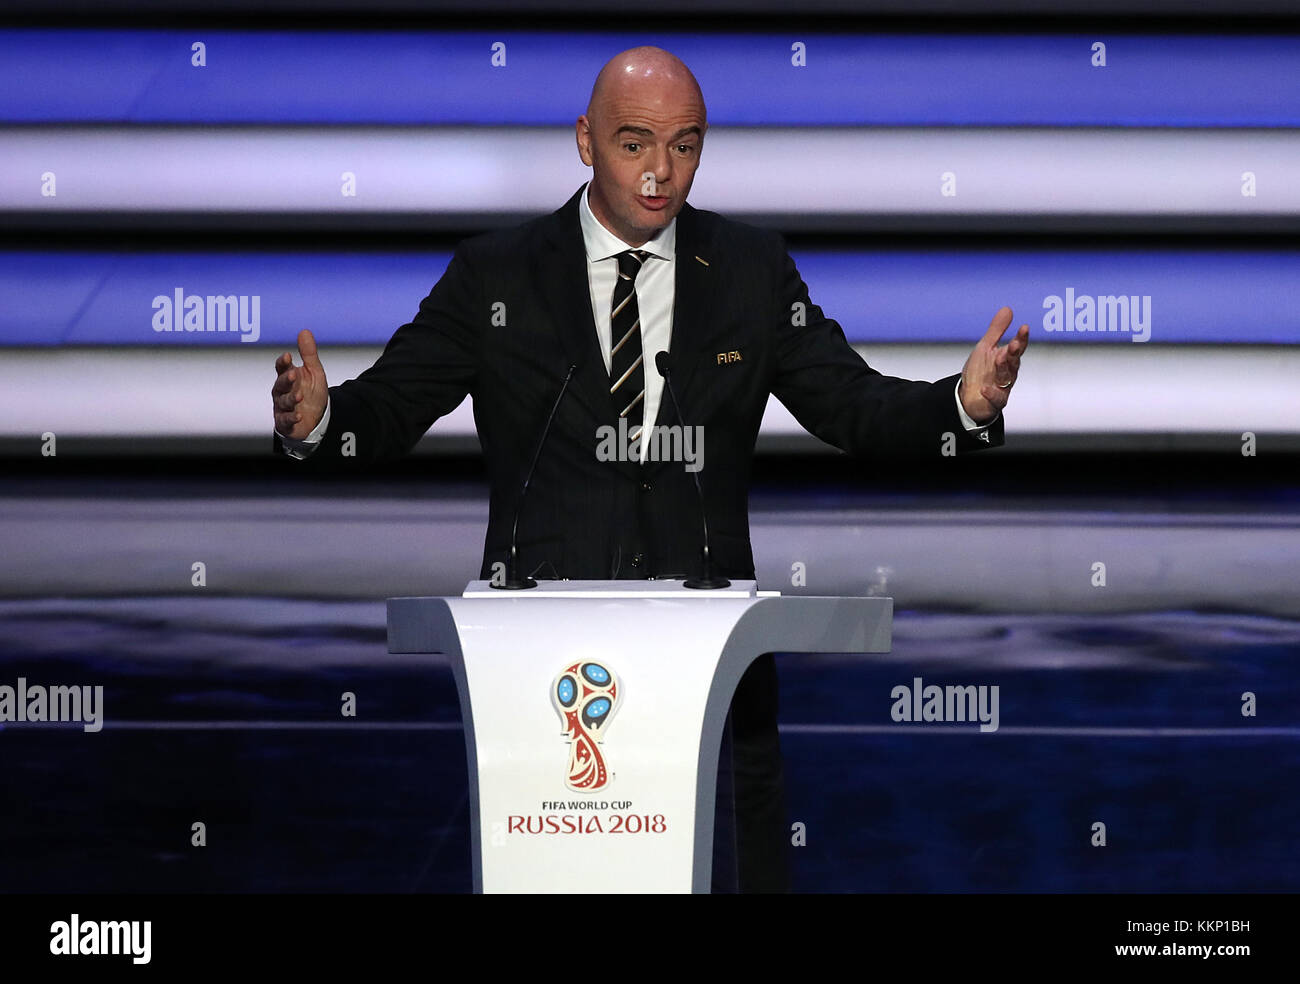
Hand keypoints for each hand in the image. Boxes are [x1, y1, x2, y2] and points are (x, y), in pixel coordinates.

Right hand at [272, 329, 328, 439]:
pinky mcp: (285, 422)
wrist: (316, 418)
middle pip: (280, 384)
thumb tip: (304, 331)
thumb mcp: (314, 372)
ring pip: (283, 402)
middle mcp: (282, 391)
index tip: (287, 356)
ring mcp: (282, 407)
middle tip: (292, 375)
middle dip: (285, 380)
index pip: (281, 368)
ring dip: (290, 399)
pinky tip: (298, 415)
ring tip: (299, 396)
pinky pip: (286, 420)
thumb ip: (309, 354)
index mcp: (287, 377)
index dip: (283, 362)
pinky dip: (291, 418)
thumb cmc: (311, 393)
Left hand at [960, 307, 1028, 423]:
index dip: (1021, 338)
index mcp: (1007, 358)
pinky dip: (991, 393)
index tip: (1024, 328)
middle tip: (1014, 344)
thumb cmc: (980, 372)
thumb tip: (1007, 309)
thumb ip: (997, 330)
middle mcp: (1008, 372)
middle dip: (1014, 353)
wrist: (969, 397)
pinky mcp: (996, 401)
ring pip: (1006, 377)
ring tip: (999, 359)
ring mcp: (1002, 387)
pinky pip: (996, 398)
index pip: (1017, 346)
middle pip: (1014, 361)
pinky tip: (985, 389)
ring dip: (1003, 368)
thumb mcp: (986, 347)